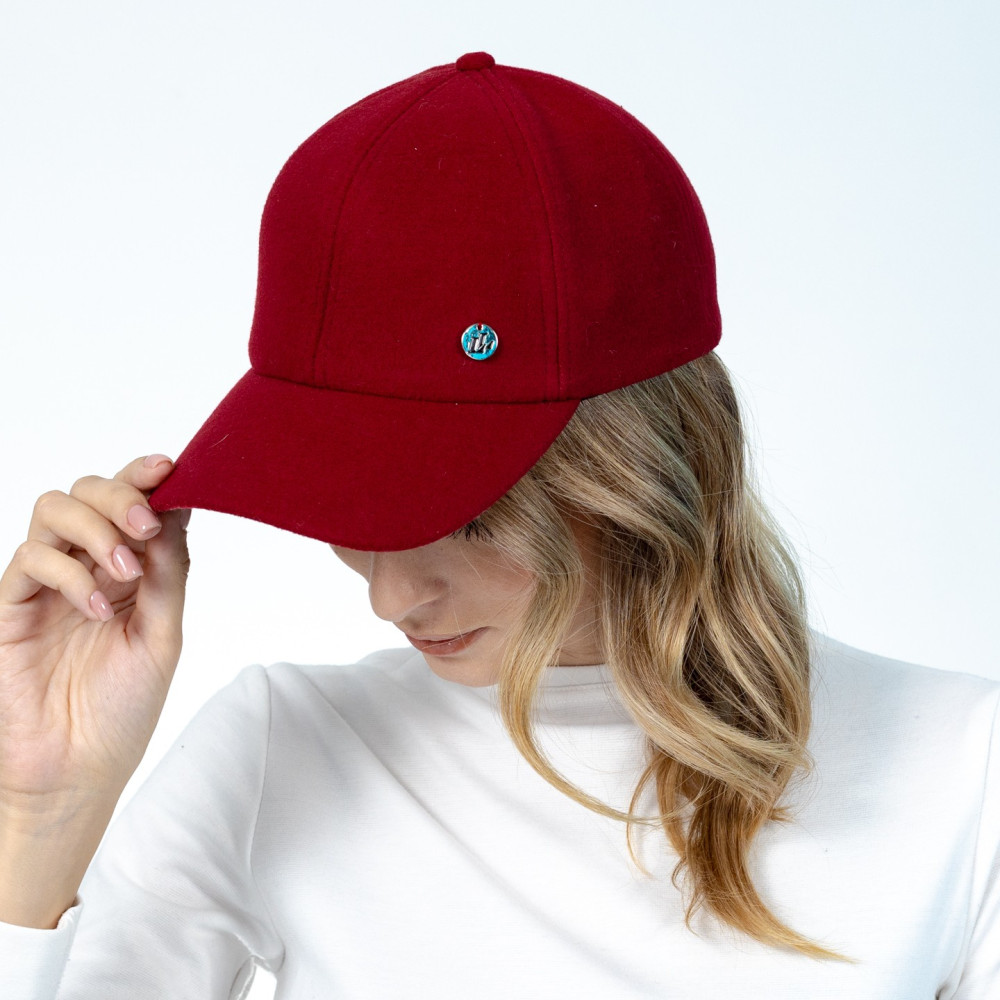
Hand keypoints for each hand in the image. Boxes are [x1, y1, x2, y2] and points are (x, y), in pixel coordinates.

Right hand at [0, 455, 190, 813]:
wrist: (79, 772)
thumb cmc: (123, 709)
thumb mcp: (163, 636)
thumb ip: (168, 575)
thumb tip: (178, 512)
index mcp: (129, 571)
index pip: (132, 504)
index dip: (146, 477)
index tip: (170, 467)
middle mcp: (87, 567)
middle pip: (89, 492)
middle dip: (121, 495)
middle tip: (146, 524)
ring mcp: (48, 584)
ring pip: (53, 510)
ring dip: (95, 526)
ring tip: (124, 568)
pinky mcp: (12, 607)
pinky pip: (30, 560)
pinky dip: (69, 572)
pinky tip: (96, 609)